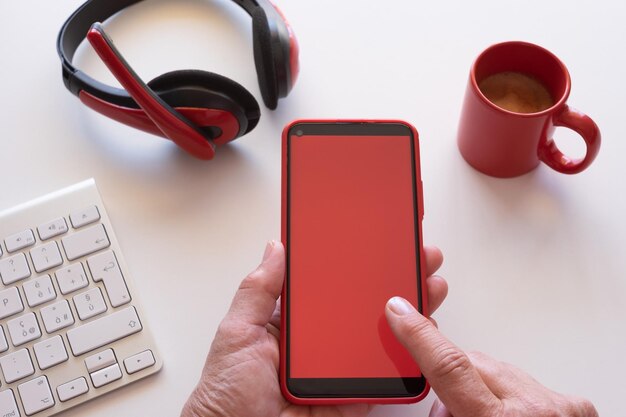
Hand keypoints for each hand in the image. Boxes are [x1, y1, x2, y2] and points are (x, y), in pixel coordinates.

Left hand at [181, 241, 447, 416]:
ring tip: (426, 290)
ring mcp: (335, 368)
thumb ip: (257, 291)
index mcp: (291, 321)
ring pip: (376, 338)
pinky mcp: (349, 396)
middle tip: (417, 258)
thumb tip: (276, 248)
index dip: (353, 264)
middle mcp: (317, 341)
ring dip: (405, 316)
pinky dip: (403, 360)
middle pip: (360, 308)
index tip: (376, 243)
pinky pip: (380, 377)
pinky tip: (419, 337)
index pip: (328, 284)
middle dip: (391, 283)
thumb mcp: (237, 332)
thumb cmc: (226, 394)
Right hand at [385, 298, 597, 416]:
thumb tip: (437, 405)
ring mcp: (560, 406)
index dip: (420, 336)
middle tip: (450, 411)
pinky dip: (514, 397)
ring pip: (499, 370)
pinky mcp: (577, 405)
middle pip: (472, 365)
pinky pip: (529, 383)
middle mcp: (534, 410)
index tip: (401, 312)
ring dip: (484, 389)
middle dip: (453, 378)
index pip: (449, 367)